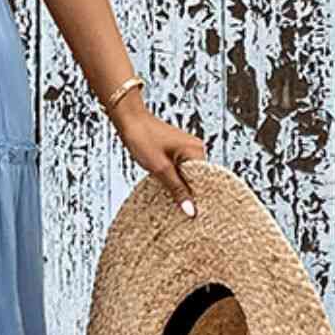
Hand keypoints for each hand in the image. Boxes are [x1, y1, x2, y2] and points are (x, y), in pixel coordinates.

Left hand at [107, 90, 206, 216]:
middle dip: (189, 193)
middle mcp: (196, 148)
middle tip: (183, 211)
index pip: (206, 181)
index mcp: (196, 151)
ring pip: (187, 175)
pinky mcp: (176, 150)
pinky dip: (173, 179)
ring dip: (179, 186)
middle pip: (197, 179)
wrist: (129, 119)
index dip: (199, 198)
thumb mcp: (159, 168)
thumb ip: (176, 189)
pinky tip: (167, 187)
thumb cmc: (142, 138)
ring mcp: (186, 149)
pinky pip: (180, 170)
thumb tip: (191, 210)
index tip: (194, 215)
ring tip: (174, 201)